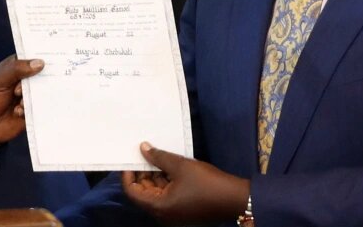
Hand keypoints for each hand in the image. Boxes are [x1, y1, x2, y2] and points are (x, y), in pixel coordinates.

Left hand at [0, 56, 43, 147]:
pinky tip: (18, 112)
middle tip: (20, 91)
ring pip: (44, 92)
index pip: (35, 59)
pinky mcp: (33, 110)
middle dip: (38, 82)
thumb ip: (16, 69)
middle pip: (44, 76)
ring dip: (32, 98)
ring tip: (18, 104)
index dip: (43, 59)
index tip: (48, 64)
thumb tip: (40, 63)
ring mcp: (31, 96)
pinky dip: (31, 109)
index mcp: (18, 68)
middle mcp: (27, 81)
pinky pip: (43, 107)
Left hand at [122, 143, 249, 225]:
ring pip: (156, 193)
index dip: (128, 175)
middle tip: (144, 153)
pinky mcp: (182, 210)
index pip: (133, 192)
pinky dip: (166, 182)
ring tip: (157, 156)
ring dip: (155, 176)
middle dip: (143, 173)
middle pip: (144, 193)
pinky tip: (170, 166)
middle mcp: (162, 214)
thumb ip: (159, 157)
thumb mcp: (181, 166)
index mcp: (158, 207)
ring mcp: (172, 213)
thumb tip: (143, 148)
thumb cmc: (206, 183)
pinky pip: (167, 195)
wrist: (234, 198)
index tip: (130, 158)